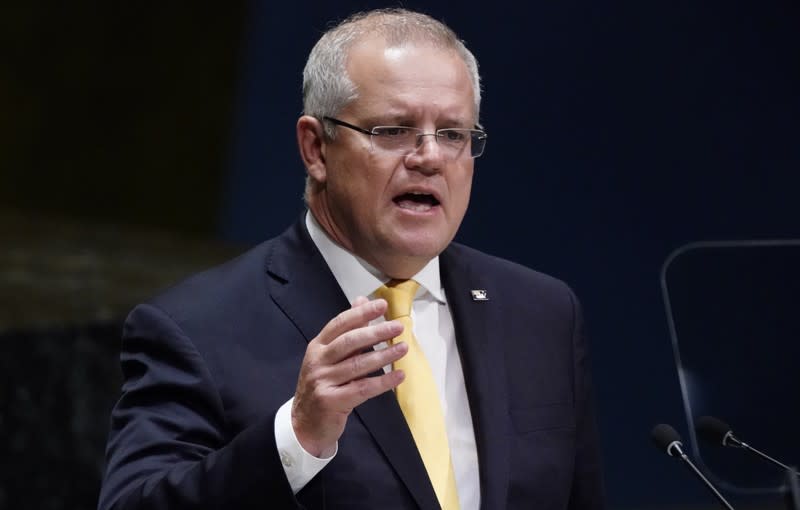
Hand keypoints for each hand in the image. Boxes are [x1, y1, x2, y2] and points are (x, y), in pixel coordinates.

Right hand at [291, 296, 407, 456]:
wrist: (304, 424)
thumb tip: (361, 300)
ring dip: (384, 356)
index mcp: (317, 346)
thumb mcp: (330, 357)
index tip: (382, 305)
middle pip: (349, 342)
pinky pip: (362, 389)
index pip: (340, 324)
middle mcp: (318, 361)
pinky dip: (383, 382)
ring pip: (358, 365)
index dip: (361, 313)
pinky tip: (399, 375)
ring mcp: (322, 381)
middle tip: (398, 327)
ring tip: (403, 349)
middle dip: (376, 333)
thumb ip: (347, 331)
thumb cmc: (323, 385)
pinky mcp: (331, 401)